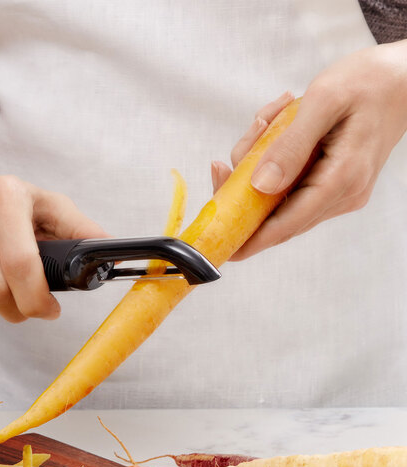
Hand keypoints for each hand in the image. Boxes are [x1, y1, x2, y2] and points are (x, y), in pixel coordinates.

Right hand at [0, 166, 107, 321]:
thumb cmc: (1, 199)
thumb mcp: (44, 203)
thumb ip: (79, 230)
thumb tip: (111, 254)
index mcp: (4, 195)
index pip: (21, 265)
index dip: (38, 299)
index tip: (49, 310)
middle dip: (18, 311)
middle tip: (26, 306)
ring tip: (0, 291)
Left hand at [212, 40, 406, 260]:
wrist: (404, 77)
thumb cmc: (368, 81)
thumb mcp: (323, 101)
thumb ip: (290, 146)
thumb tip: (259, 187)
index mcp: (342, 178)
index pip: (286, 224)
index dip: (250, 239)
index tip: (221, 246)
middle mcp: (342, 195)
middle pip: (277, 215)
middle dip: (241, 193)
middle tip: (222, 163)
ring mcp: (338, 193)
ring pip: (278, 199)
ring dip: (258, 168)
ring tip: (267, 123)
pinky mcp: (331, 185)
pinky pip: (288, 185)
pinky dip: (272, 162)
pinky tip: (276, 127)